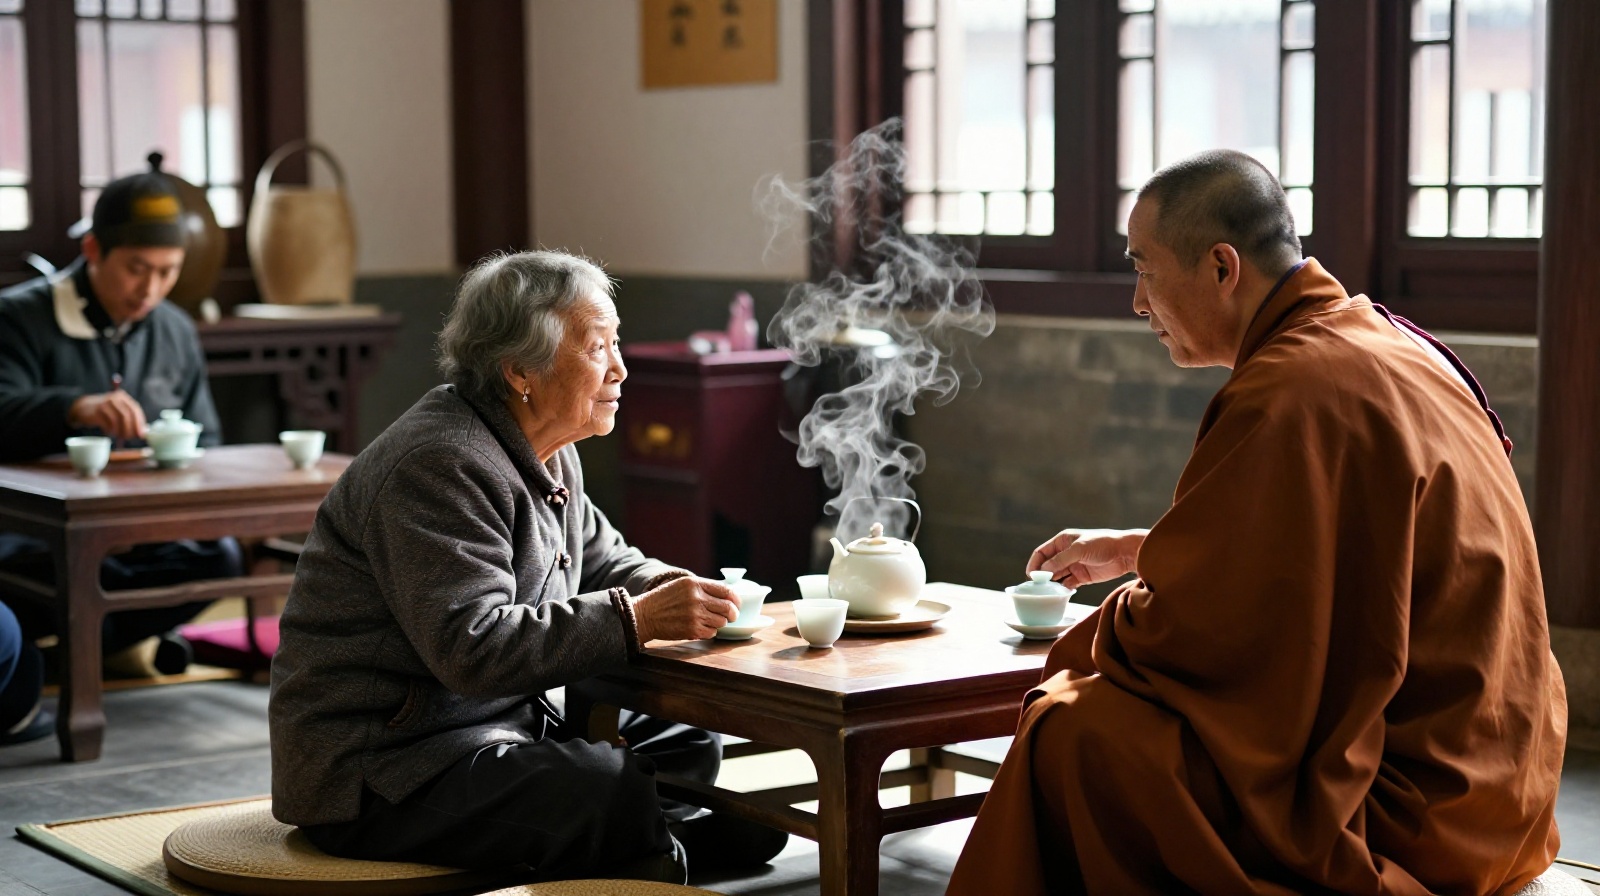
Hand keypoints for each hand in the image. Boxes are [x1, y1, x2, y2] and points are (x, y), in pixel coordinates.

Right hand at [68, 391, 147, 441]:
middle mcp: (114, 398)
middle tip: (130, 438)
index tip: (142, 434)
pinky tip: (110, 433)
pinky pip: (107, 424)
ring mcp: (104, 404)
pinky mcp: (96, 412)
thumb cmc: (105, 411)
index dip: (140, 423)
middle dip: (131, 429)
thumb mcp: (118, 410)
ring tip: (120, 436)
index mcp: (122, 397)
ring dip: (120, 431)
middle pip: (127, 415)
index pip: (135, 409)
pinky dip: (110, 430)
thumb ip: (131, 418)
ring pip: (117, 420)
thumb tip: (144, 432)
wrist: (83, 408)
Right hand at [631, 576, 739, 643]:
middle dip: (733, 614)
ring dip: (719, 623)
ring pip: (721, 622)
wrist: (644, 615)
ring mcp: (695, 615)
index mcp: (694, 584)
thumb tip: (726, 595)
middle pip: (727, 607)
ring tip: (709, 621)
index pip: (726, 590)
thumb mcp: (682, 585)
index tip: (737, 604)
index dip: (735, 599)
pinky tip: (701, 628)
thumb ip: (702, 588)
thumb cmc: (663, 600)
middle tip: (731, 616)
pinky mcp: (692, 630)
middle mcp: (696, 598)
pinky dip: (709, 631)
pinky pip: (712, 633)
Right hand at [1027, 528, 1147, 588]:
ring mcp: (1074, 565)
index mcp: (1062, 541)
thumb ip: (1061, 560)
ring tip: (1047, 593)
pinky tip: (1060, 594)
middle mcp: (1066, 553)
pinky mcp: (1082, 576)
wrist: (1125, 553)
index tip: (1031, 577)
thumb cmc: (1103, 544)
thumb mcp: (1079, 549)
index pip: (1042, 552)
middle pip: (1047, 566)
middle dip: (1041, 576)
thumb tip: (1043, 570)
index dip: (1035, 564)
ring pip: (1056, 576)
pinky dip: (1063, 589)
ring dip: (1052, 584)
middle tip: (1037, 588)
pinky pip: (1068, 584)